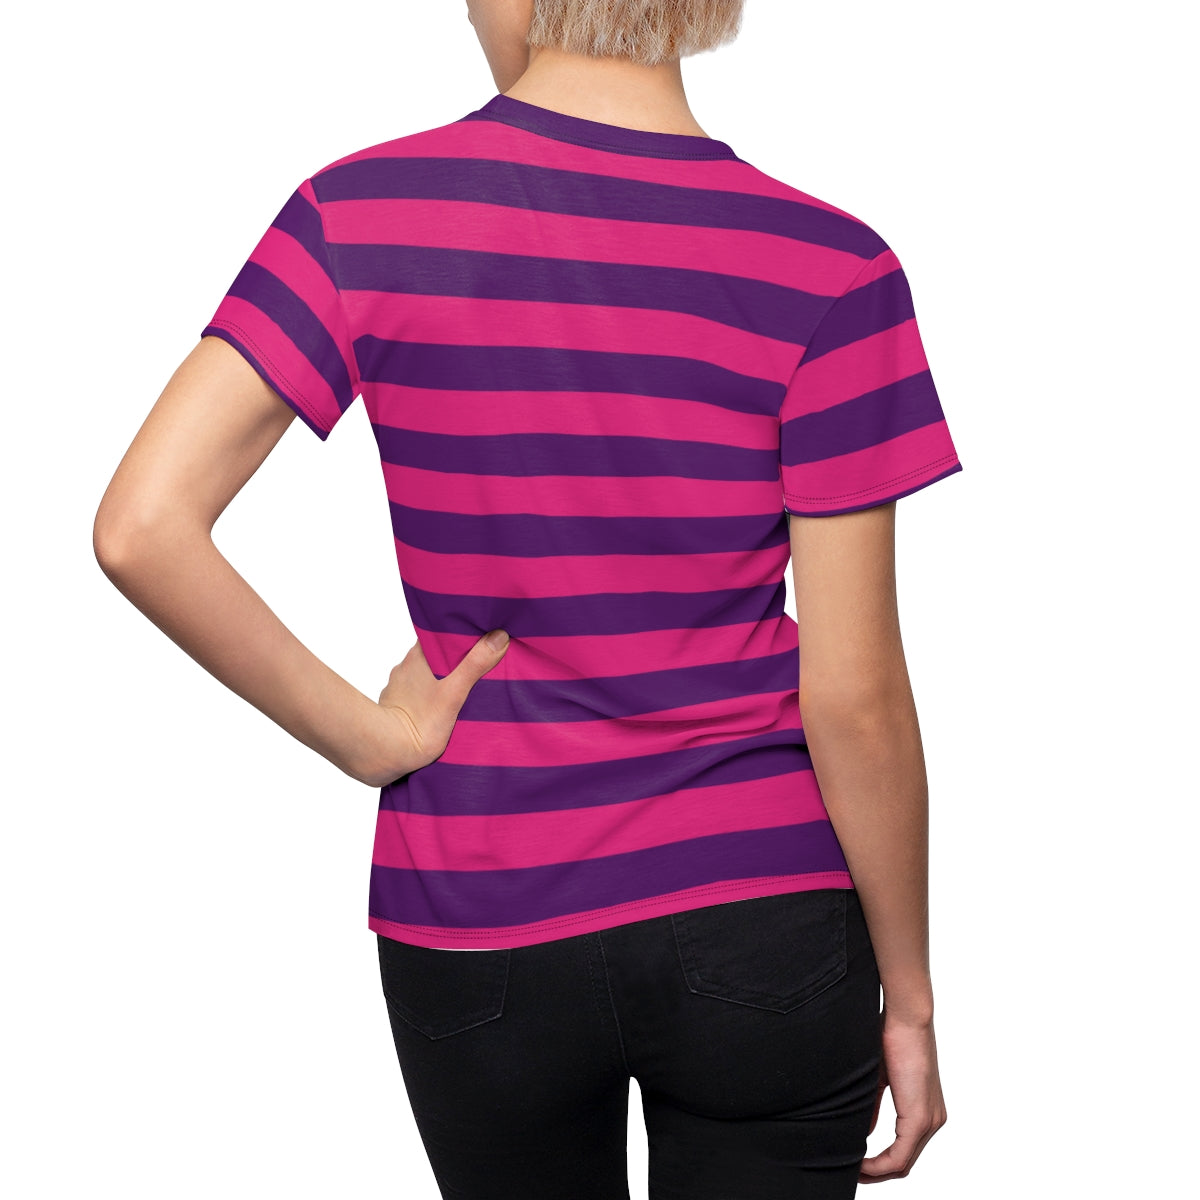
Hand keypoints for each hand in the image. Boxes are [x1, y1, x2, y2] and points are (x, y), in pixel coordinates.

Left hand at [356, 630, 509, 786]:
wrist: (387, 753)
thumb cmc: (420, 723)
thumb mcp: (455, 692)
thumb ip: (475, 665)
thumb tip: (499, 636)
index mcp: (418, 656)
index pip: (440, 635)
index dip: (459, 636)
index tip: (478, 641)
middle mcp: (404, 667)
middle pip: (434, 655)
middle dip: (453, 660)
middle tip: (476, 668)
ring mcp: (397, 687)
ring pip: (424, 675)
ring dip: (439, 679)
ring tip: (460, 690)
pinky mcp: (394, 706)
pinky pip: (415, 694)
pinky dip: (427, 696)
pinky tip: (439, 707)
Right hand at [859, 1006, 947, 1182]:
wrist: (906, 1016)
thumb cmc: (892, 1035)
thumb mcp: (879, 1078)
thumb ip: (873, 1108)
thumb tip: (865, 1133)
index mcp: (925, 1108)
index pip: (905, 1150)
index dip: (880, 1164)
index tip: (856, 1164)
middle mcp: (933, 1119)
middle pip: (905, 1163)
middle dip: (877, 1173)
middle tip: (851, 1173)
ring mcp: (929, 1120)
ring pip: (903, 1163)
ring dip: (877, 1172)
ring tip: (853, 1171)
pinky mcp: (920, 1118)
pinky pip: (900, 1156)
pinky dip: (879, 1165)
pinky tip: (860, 1164)